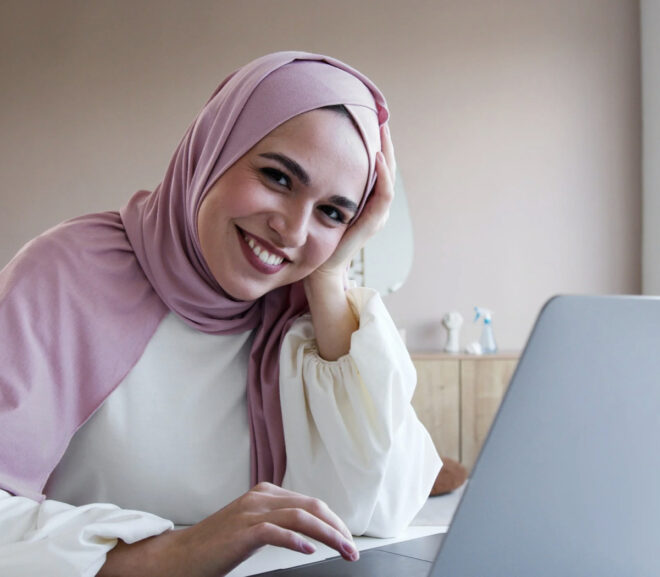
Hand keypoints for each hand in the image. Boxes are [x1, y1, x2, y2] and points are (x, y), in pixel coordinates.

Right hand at [100, 483, 358, 576]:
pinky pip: (276, 531)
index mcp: (264, 493)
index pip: (310, 502)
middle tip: (352, 548)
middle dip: (337, 527)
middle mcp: (260, 498)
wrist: (179, 557)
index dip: (333, 520)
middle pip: (311, 506)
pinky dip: (296, 540)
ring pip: (300, 516)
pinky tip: (309, 550)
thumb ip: (277, 521)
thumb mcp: (251, 526)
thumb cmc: (216, 546)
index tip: (347, 539)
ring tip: (343, 551)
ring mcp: (250, 513)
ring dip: (327, 535)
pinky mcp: (241, 532)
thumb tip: (310, 532)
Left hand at [310, 123, 396, 281]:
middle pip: (387, 166)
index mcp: (366, 200)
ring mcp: (377, 215)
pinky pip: (383, 194)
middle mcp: (376, 206)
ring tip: (382, 129)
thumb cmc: (317, 237)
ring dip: (386, 151)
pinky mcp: (372, 223)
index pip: (376, 166)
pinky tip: (376, 156)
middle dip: (384, 141)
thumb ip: (325, 184)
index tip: (368, 119)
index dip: (375, 143)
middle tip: (379, 116)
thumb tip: (312, 156)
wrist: (320, 268)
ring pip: (388, 176)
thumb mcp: (322, 202)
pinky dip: (382, 175)